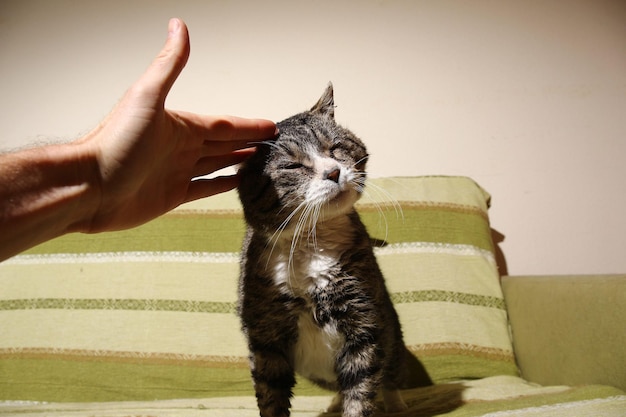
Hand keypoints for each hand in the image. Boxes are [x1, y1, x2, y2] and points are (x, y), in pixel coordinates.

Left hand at [80, 18, 276, 231]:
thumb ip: (169, 65)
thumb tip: (178, 25)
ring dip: (236, 160)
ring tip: (258, 159)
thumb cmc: (114, 142)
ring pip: (216, 164)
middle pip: (222, 143)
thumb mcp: (146, 96)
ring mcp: (177, 172)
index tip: (269, 125)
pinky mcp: (172, 195)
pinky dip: (221, 186)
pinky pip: (204, 188)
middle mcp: (180, 148)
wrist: (89, 186)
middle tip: (271, 142)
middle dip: (247, 141)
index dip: (247, 125)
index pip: (223, 124)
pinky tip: (235, 182)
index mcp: (179, 125)